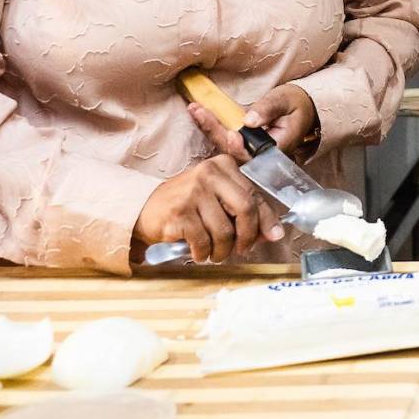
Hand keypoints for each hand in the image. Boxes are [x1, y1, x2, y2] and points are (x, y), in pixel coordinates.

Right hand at [132, 155, 283, 262]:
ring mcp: (193, 192)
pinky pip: (203, 242)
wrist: (144, 209)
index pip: (254, 194)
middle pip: (245, 209)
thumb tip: (272, 232)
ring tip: (214, 253)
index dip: (266, 219)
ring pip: (224, 231)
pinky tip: (198, 252)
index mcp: (223, 165)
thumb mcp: (216, 199)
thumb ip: (242, 211)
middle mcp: (209, 173)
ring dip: (222, 251)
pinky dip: (203, 253)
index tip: (274, 235)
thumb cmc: (186, 206)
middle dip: (247, 236)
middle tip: (242, 250)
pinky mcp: (179, 212)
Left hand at [187, 83, 318, 162]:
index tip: (230, 133)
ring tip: (195, 109)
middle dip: (214, 131)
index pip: (252, 154)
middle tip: (199, 111)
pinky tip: (198, 112)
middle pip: (232, 151)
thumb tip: (249, 120)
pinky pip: (223, 139)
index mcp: (276, 150)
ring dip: (208, 127)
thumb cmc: (295, 105)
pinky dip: (210, 126)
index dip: (238, 147)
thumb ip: (268, 109)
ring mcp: (249, 152)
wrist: (300, 110)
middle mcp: (260, 156)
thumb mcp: (285, 101)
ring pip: (224, 146)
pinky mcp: (241, 145)